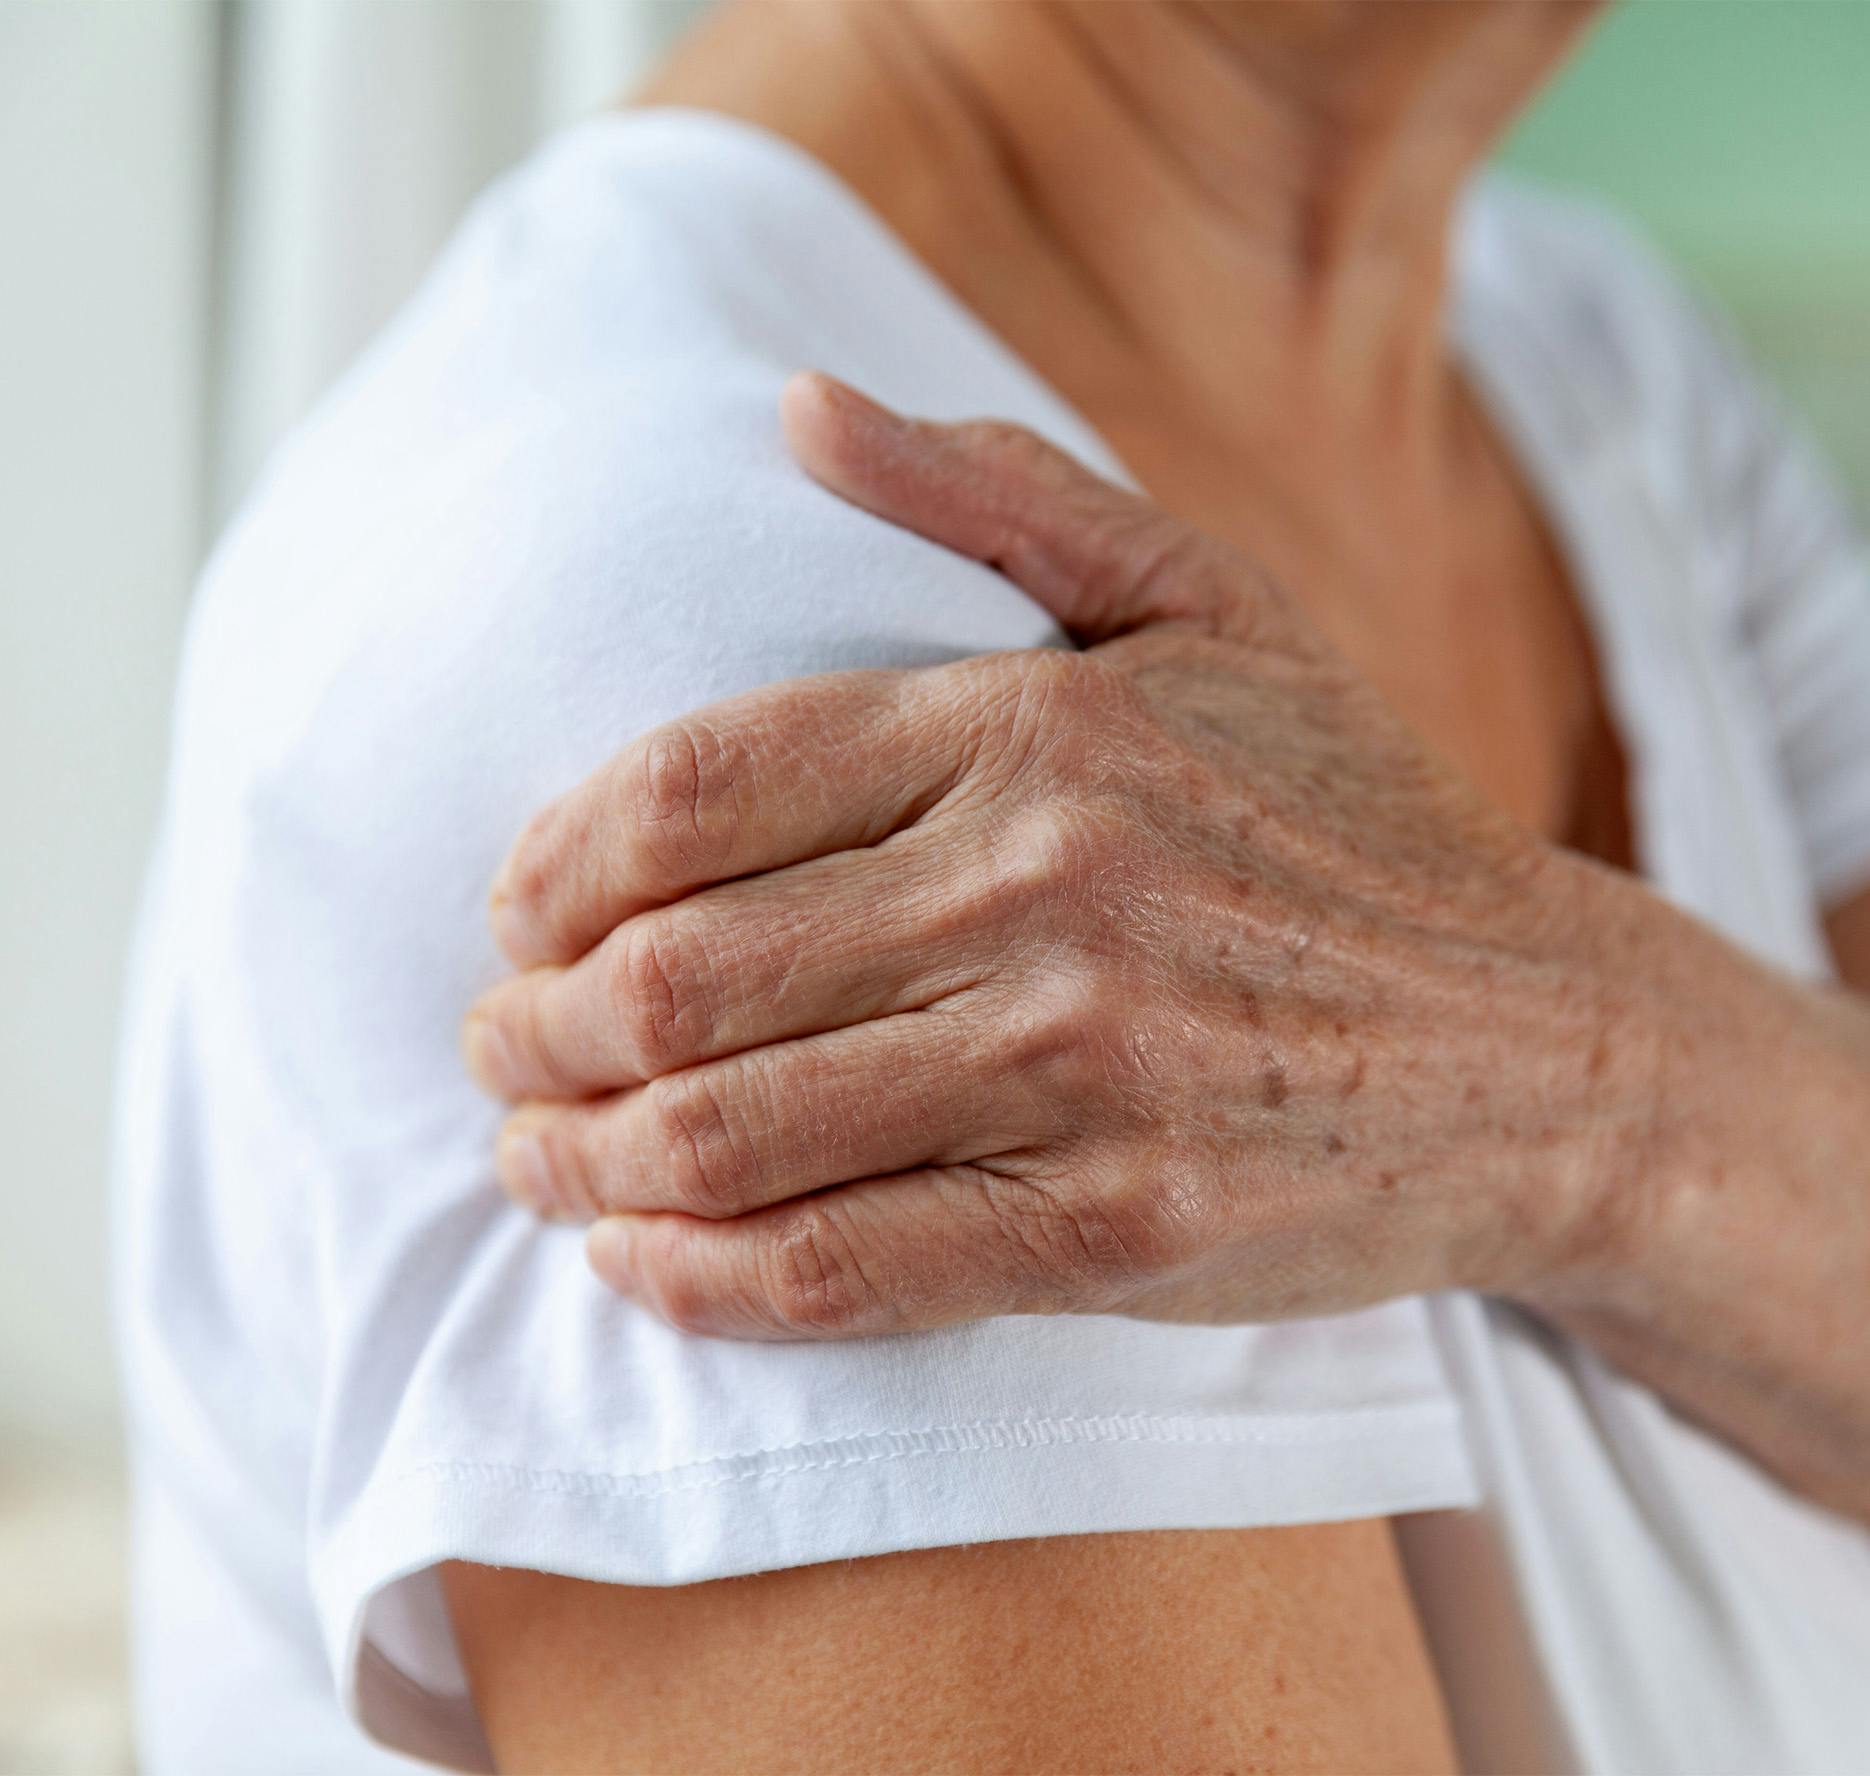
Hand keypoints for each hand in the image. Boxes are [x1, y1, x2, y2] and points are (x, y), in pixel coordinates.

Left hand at [462, 373, 1635, 1338]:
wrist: (1536, 1042)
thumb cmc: (1347, 812)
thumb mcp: (1203, 599)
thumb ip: (992, 488)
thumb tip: (796, 406)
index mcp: (1030, 722)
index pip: (690, 789)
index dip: (548, 864)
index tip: (511, 913)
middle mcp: (1043, 885)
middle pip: (675, 973)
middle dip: (529, 1028)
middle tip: (492, 1051)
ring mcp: (1081, 1067)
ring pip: (730, 1131)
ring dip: (581, 1159)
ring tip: (536, 1159)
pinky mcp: (1118, 1226)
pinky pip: (841, 1268)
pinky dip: (699, 1279)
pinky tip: (640, 1263)